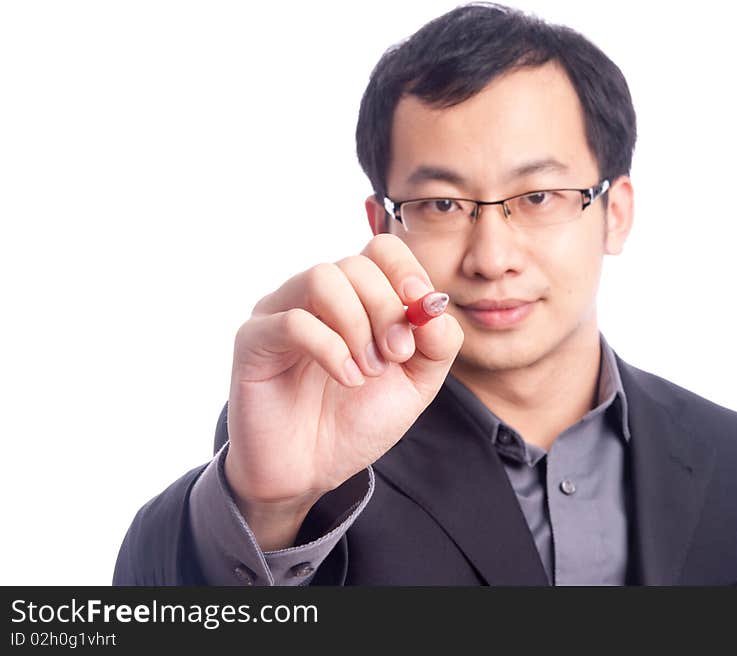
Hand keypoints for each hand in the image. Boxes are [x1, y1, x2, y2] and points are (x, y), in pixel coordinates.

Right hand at [224, 234, 463, 546]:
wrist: (308, 471)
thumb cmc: (355, 421)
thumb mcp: (415, 385)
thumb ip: (437, 344)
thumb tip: (435, 306)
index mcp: (354, 297)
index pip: (381, 250)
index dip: (406, 272)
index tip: (420, 312)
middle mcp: (314, 296)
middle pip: (356, 265)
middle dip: (387, 309)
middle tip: (396, 356)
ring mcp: (279, 312)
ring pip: (323, 279)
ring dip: (358, 325)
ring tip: (368, 370)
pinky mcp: (253, 340)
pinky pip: (293, 322)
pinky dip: (331, 349)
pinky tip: (347, 379)